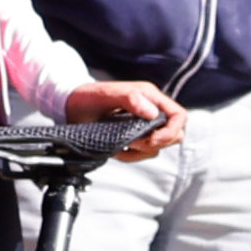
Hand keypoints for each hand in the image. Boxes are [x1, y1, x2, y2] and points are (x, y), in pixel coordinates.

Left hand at [61, 77, 188, 157]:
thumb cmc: (88, 96)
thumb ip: (131, 98)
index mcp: (150, 97)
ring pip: (158, 147)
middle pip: (174, 134)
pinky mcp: (134, 137)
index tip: (152, 139)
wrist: (71, 106)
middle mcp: (150, 111)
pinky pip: (143, 153)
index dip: (171, 131)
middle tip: (134, 142)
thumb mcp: (108, 94)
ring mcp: (143, 125)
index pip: (179, 116)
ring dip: (141, 151)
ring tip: (122, 144)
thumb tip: (152, 112)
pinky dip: (131, 156)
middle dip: (156, 143)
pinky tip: (117, 150)